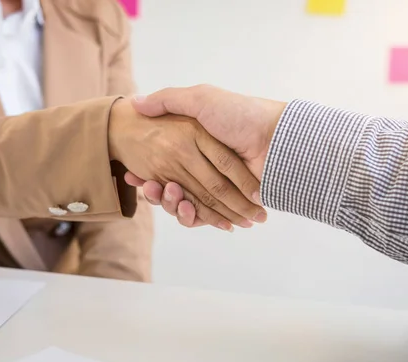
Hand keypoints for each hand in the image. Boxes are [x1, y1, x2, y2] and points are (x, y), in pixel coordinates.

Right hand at [108, 98, 265, 230]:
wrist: (276, 138)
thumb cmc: (240, 114)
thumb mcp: (201, 98)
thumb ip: (169, 100)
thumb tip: (136, 103)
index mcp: (196, 146)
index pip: (163, 164)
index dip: (146, 170)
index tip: (131, 173)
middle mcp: (204, 167)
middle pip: (170, 187)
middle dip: (156, 191)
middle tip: (148, 188)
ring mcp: (217, 188)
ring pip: (183, 204)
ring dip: (169, 203)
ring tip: (165, 195)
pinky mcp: (229, 205)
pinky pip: (203, 216)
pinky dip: (190, 216)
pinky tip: (182, 207)